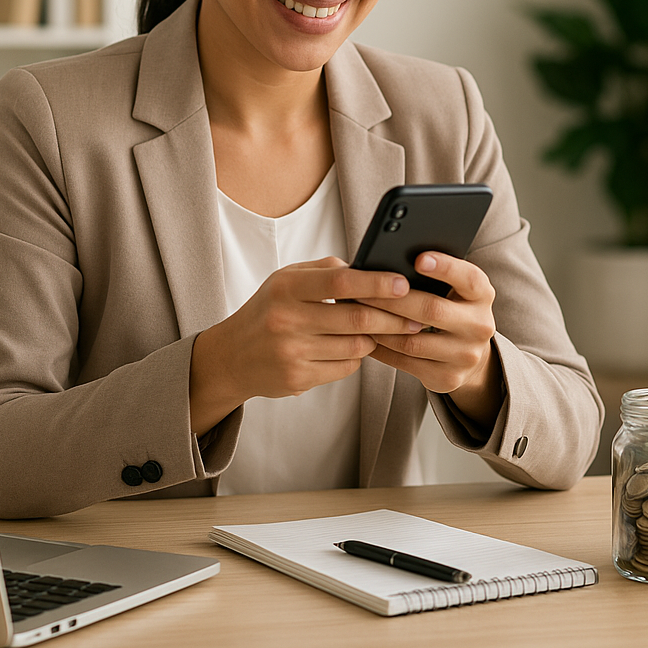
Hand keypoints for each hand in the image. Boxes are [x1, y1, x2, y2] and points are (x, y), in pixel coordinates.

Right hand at [189, 257, 419, 434]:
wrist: (231, 357)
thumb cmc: (267, 310)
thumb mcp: (285, 280)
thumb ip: (325, 270)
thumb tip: (368, 269)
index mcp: (286, 287)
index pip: (340, 282)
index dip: (376, 283)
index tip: (402, 284)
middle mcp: (287, 319)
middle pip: (356, 318)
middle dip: (393, 317)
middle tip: (416, 315)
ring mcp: (292, 352)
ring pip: (356, 345)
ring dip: (375, 338)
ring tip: (382, 331)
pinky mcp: (298, 378)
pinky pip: (346, 367)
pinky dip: (356, 356)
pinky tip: (352, 348)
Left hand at [360, 252, 504, 428]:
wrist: (470, 356)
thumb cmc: (450, 308)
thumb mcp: (454, 289)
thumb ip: (433, 275)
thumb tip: (388, 262)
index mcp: (482, 295)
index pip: (468, 278)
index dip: (445, 267)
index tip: (418, 258)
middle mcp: (480, 325)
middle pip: (431, 310)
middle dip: (392, 300)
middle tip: (361, 290)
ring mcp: (466, 355)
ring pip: (413, 341)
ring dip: (380, 327)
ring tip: (356, 314)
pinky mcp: (448, 378)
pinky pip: (406, 362)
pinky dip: (382, 349)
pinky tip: (365, 336)